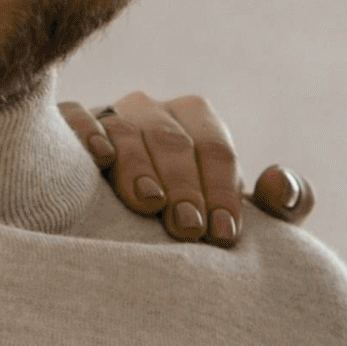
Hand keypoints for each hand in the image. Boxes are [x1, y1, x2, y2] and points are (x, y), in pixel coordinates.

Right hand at [61, 90, 315, 246]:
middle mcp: (151, 111)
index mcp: (196, 121)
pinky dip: (86, 134)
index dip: (223, 190)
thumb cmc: (190, 223)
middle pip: (172, 139)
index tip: (223, 234)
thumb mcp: (234, 218)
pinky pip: (72, 118)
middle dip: (183, 184)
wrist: (118, 231)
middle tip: (189, 228)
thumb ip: (280, 206)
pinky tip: (99, 161)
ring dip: (139, 166)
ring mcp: (106, 117)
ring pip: (125, 130)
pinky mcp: (62, 130)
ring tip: (149, 204)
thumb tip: (283, 185)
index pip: (215, 149)